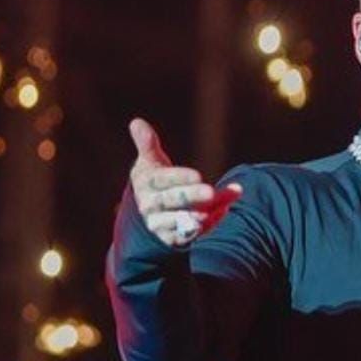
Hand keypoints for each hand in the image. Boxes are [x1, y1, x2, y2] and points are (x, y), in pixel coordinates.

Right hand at [127, 117, 241, 245]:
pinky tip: (223, 211)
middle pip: (171, 201)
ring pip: (181, 220)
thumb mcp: (149, 162)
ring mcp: (160, 224)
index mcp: (145, 183)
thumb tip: (137, 122)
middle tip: (210, 191)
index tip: (198, 175)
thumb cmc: (154, 182)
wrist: (146, 216)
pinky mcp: (172, 238)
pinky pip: (190, 234)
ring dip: (200, 215)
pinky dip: (208, 225)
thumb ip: (147, 144)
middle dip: (191, 197)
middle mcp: (150, 206)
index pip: (161, 180)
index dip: (179, 177)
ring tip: (217, 208)